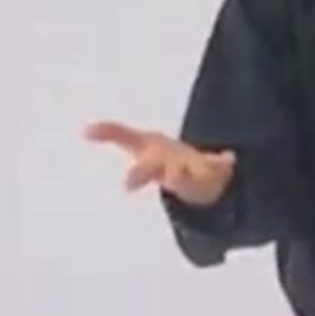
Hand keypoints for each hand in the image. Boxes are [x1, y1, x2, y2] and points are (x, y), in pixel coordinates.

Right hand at [85, 120, 235, 206]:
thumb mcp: (140, 143)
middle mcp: (177, 172)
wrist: (197, 181)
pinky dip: (226, 162)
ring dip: (199, 172)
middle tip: (170, 175)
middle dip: (171, 175)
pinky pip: (223, 166)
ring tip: (193, 169)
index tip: (129, 186)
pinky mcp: (218, 169)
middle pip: (172, 175)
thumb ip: (113, 134)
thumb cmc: (164, 159)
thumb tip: (83, 129)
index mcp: (158, 165)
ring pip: (200, 175)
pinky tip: (231, 157)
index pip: (145, 171)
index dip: (138, 176)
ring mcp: (199, 172)